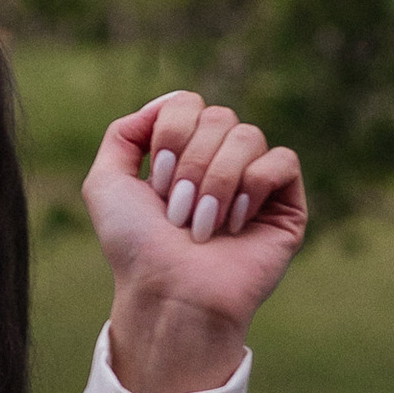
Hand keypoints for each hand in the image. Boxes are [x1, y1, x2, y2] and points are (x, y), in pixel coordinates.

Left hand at [82, 94, 308, 392]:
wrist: (168, 292)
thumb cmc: (136, 246)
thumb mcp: (106, 182)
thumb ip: (125, 133)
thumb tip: (171, 100)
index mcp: (184, 153)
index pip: (189, 102)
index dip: (171, 134)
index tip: (156, 183)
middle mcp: (221, 162)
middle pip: (219, 115)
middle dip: (190, 162)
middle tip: (177, 210)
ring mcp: (256, 183)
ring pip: (248, 135)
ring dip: (216, 180)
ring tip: (203, 224)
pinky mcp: (286, 205)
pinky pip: (282, 160)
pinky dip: (253, 186)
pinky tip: (236, 223)